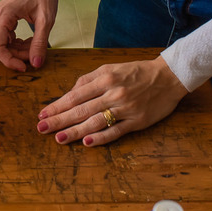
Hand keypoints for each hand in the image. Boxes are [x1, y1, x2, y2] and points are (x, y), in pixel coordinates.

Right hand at [0, 0, 60, 71]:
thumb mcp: (45, 20)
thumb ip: (39, 42)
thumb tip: (35, 62)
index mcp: (4, 15)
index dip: (9, 61)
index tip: (24, 67)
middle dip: (15, 55)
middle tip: (33, 55)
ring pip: (1, 43)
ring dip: (16, 50)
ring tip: (34, 47)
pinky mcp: (3, 17)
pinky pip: (5, 37)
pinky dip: (16, 43)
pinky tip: (29, 42)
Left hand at [36, 57, 188, 146]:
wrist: (169, 77)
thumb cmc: (137, 72)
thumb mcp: (111, 67)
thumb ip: (89, 79)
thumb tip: (70, 93)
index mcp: (105, 78)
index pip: (75, 95)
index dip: (57, 105)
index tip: (43, 114)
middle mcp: (113, 93)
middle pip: (81, 109)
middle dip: (59, 120)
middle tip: (42, 128)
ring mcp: (125, 108)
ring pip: (95, 121)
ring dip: (75, 131)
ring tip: (59, 138)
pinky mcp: (137, 121)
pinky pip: (116, 131)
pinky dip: (101, 137)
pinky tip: (87, 142)